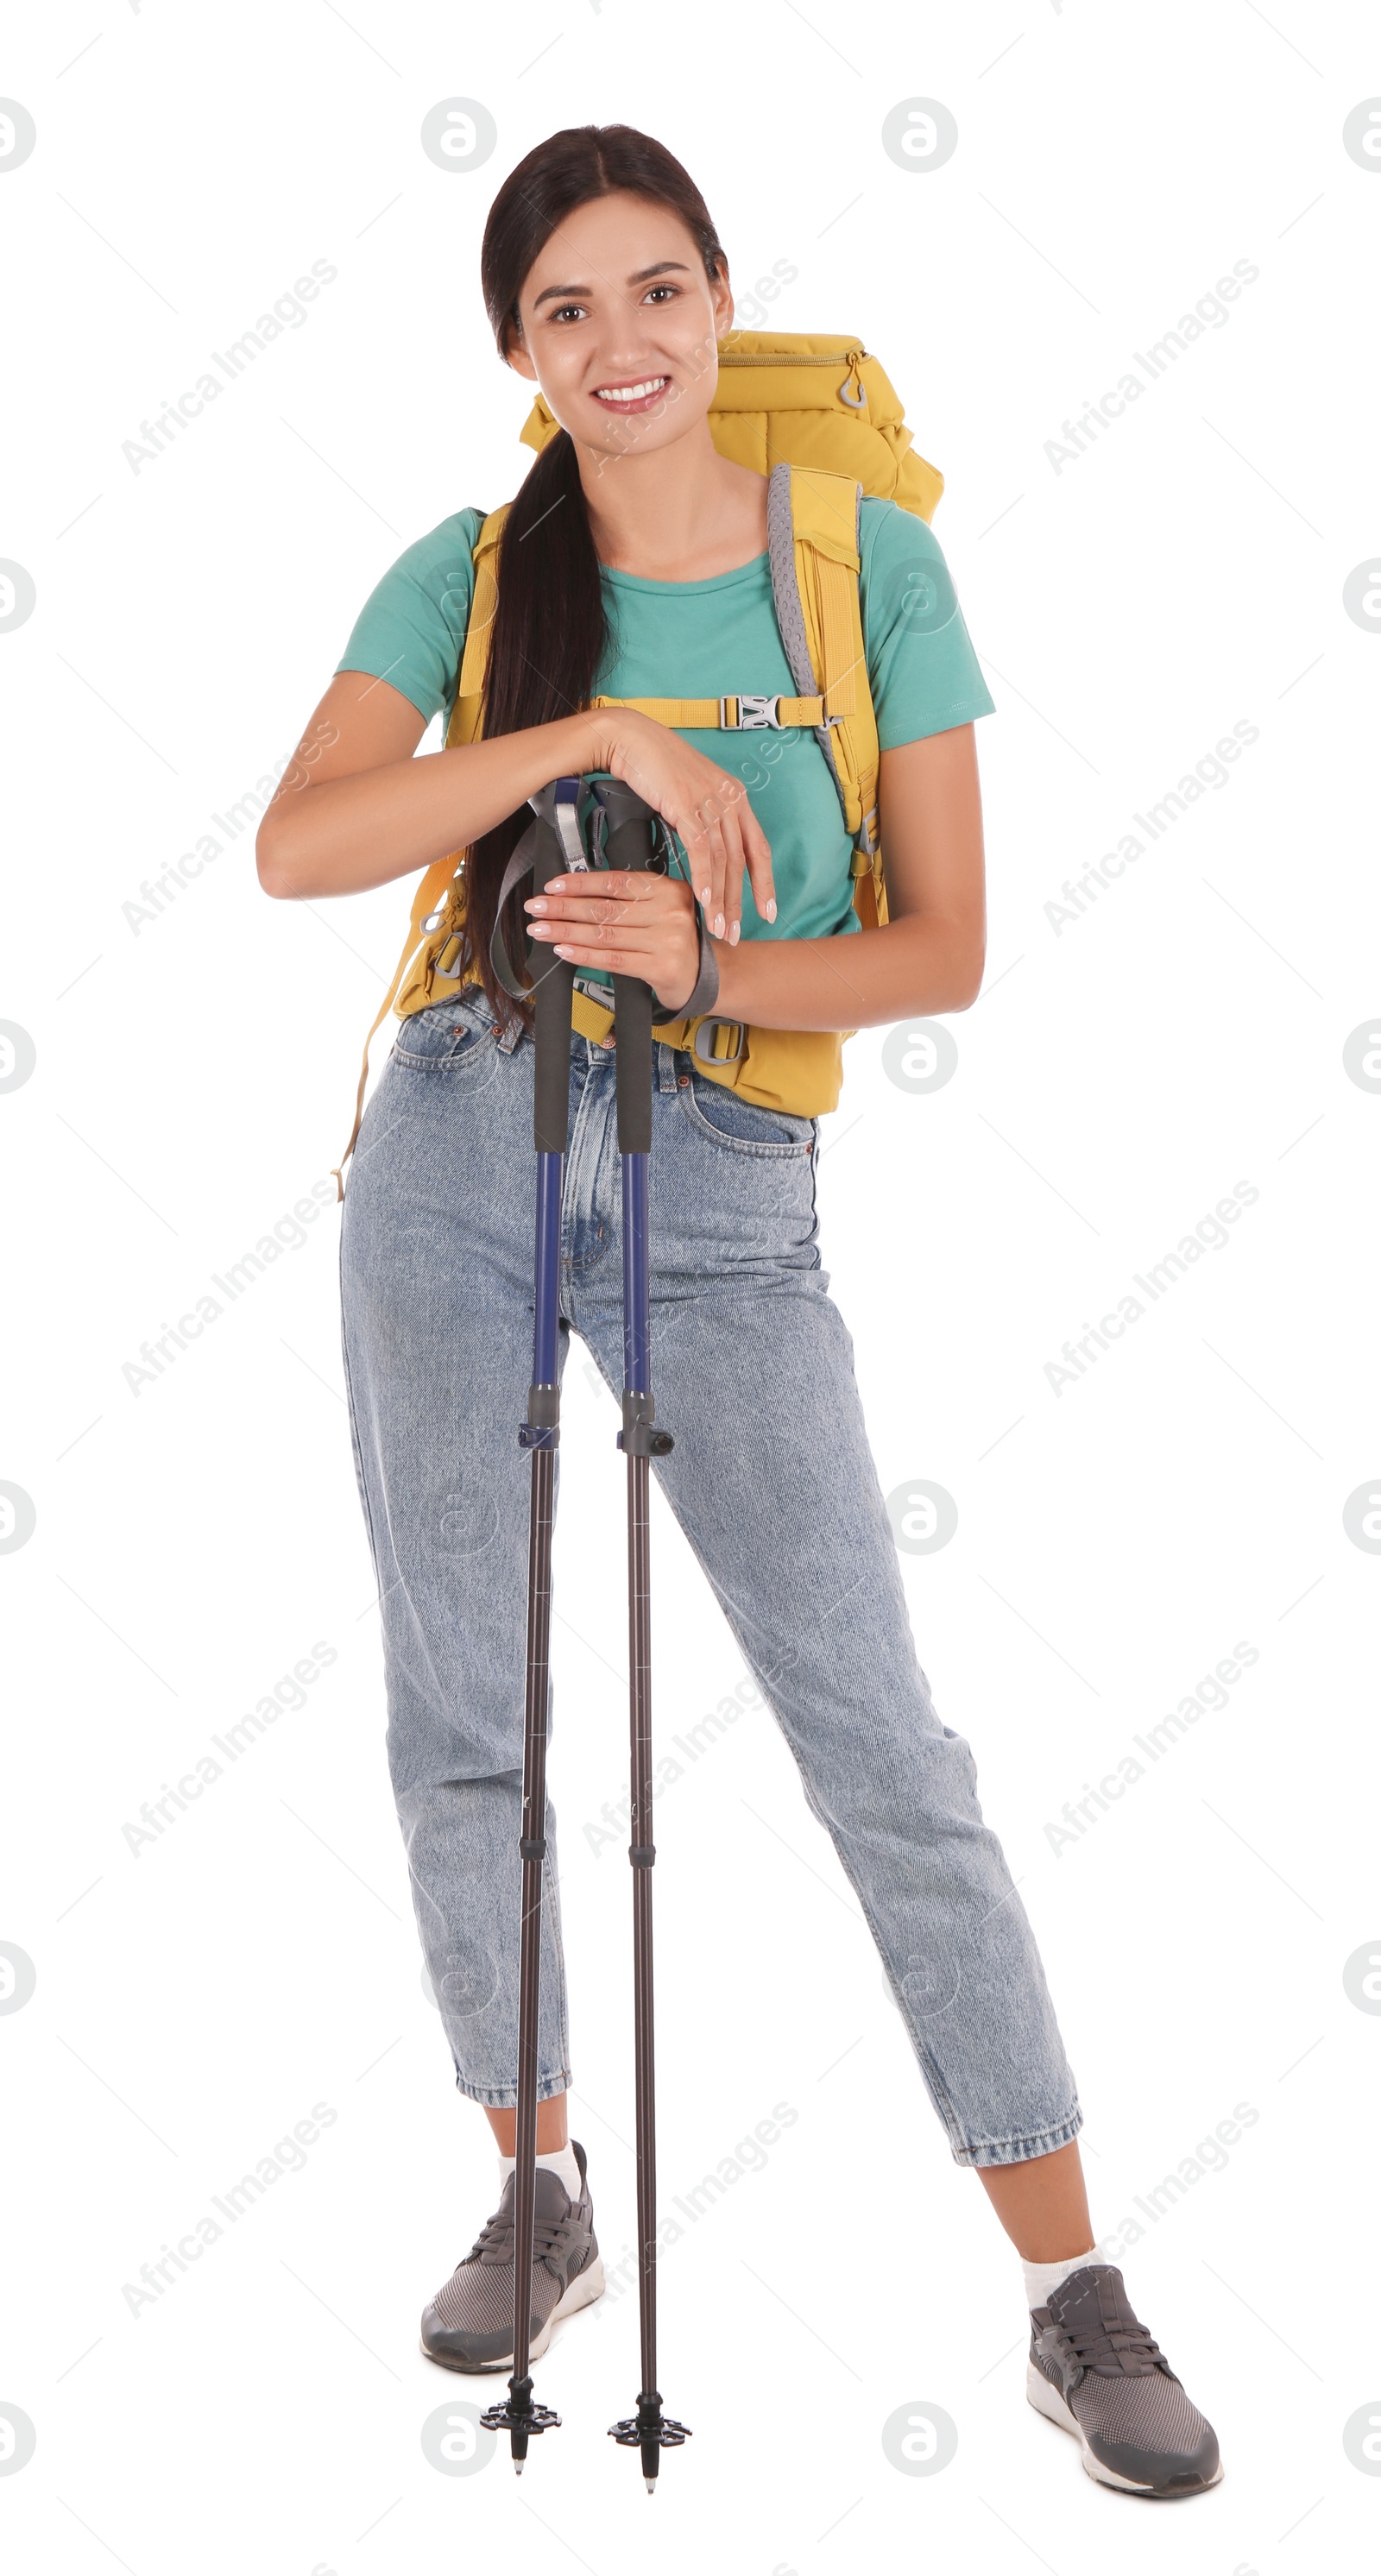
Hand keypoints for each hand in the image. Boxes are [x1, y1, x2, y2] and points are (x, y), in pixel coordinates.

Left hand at [524, 867, 705, 1009]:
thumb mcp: (660, 908)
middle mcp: (669, 911)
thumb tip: (574, 895)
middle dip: (564, 907)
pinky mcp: (660, 967)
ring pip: (605, 934)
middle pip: (606, 908)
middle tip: (537, 907)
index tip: (553, 886)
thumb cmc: (675, 939)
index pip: (615, 882)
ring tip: (541, 929)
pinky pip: (613, 959)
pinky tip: (564, 950)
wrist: (706, 974)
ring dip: (566, 931)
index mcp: (668, 888)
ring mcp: (667, 940)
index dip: (580, 883)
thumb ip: (627, 899)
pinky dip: (584, 955)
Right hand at [583, 706, 775, 943]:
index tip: (767, 911)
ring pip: (724, 860)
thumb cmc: (654, 765)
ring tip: (718, 927)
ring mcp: (709, 801)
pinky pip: (701, 850)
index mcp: (734, 795)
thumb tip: (705, 850)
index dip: (765, 882)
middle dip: (741, 902)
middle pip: (743, 860)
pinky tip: (703, 900)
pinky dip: (704, 878)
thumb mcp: (689, 794)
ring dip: (722, 899)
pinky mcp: (687, 804)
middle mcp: (728, 798)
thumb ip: (703, 819)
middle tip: (737, 932)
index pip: (758, 846)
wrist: (630, 738)